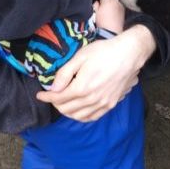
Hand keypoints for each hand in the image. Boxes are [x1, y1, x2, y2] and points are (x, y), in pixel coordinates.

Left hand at [36, 25, 155, 121]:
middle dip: (55, 104)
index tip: (40, 95)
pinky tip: (78, 110)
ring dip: (67, 112)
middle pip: (67, 109)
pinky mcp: (111, 104)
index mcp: (82, 87)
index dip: (47, 97)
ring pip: (79, 116)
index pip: (58, 98)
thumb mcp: (80, 57)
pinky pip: (92, 117)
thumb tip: (53, 89)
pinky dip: (81, 117)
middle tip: (52, 97)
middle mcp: (92, 99)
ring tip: (62, 104)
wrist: (129, 54)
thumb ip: (65, 74)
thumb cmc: (104, 52)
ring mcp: (103, 103)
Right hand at [93, 0, 124, 33]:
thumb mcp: (95, 13)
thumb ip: (96, 5)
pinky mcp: (124, 12)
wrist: (110, 32)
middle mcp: (115, 2)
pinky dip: (118, 9)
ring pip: (117, 2)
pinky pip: (120, 7)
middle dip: (108, 1)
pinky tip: (115, 14)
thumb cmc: (101, 23)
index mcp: (107, 2)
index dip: (101, 2)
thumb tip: (97, 3)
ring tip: (110, 11)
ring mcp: (120, 7)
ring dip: (114, 4)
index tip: (100, 6)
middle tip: (105, 8)